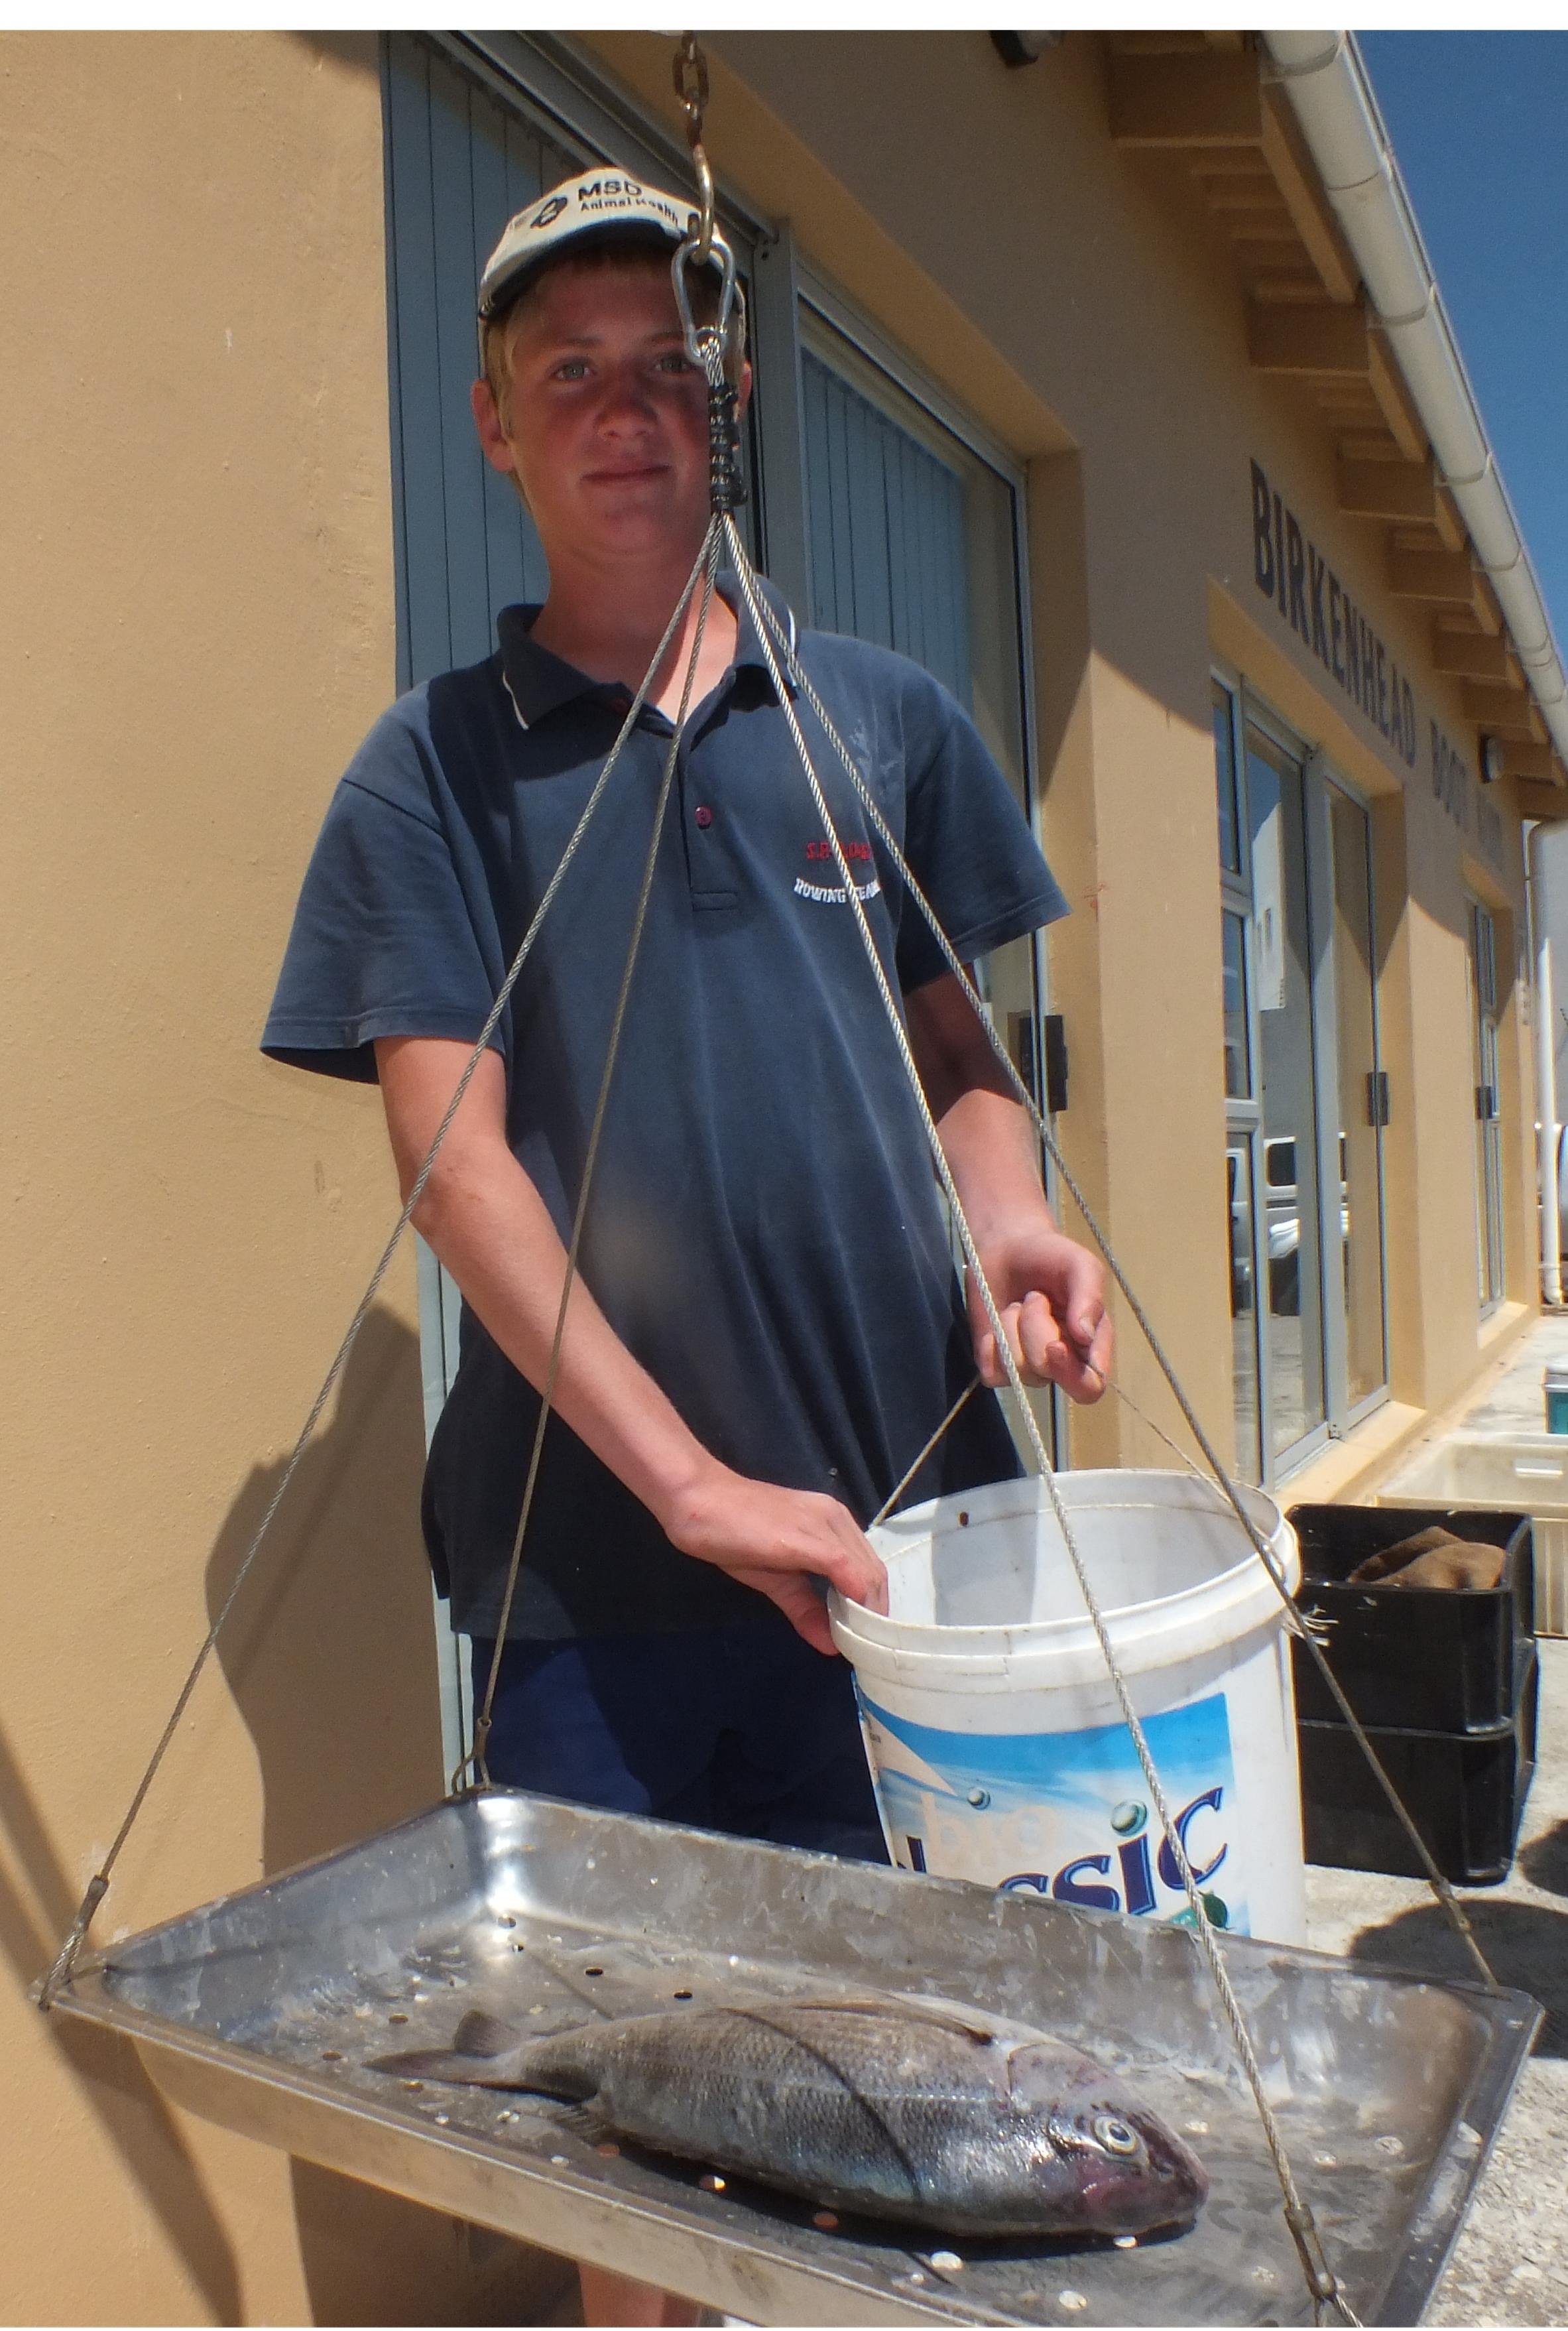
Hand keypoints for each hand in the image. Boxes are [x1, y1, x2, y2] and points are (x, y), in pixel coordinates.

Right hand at [657, 1464, 888, 1654]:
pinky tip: (846, 1629)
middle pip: (875, 1574)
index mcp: (833, 1524)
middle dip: (873, 1615)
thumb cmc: (733, 1532)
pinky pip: (847, 1571)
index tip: (863, 1637)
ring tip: (855, 1645)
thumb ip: (806, 1608)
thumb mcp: (776, 1578)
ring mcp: (825, 1525)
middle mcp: (837, 1519)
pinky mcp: (809, 1538)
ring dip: (867, 1614)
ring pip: (867, 1574)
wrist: (699, 1499)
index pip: (869, 1569)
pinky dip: (854, 1602)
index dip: (872, 1606)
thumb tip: (831, 1646)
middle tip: (861, 1648)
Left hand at [968, 1228, 1111, 1403]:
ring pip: (1017, 1370)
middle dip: (1034, 1331)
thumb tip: (1086, 1336)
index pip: (1090, 1386)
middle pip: (1047, 1373)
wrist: (1006, 1247)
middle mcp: (1061, 1362)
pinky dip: (990, 1345)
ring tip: (1019, 1303)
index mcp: (1091, 1345)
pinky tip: (998, 1318)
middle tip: (1035, 1297)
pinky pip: (992, 1372)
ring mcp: (1027, 1366)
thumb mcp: (1080, 1265)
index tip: (1054, 1345)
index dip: (1071, 1374)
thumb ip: (1089, 1297)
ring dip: (1012, 1329)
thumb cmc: (1051, 1256)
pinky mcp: (997, 1364)